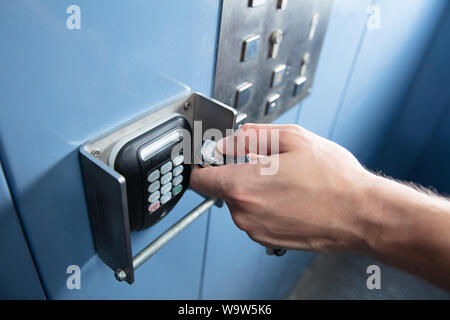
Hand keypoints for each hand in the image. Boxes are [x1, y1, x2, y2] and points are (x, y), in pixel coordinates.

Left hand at [190, 123, 374, 252]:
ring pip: (241, 202)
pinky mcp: (268, 240)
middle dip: (239, 173)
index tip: (211, 157)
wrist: (360, 215)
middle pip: (223, 188)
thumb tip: (228, 141)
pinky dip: (266, 205)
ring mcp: (256, 230)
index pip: (200, 178)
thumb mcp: (293, 139)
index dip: (203, 163)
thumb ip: (251, 137)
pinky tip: (291, 196)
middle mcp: (244, 213)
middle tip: (268, 163)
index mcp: (243, 186)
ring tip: (287, 181)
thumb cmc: (333, 180)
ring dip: (256, 189)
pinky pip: (255, 217)